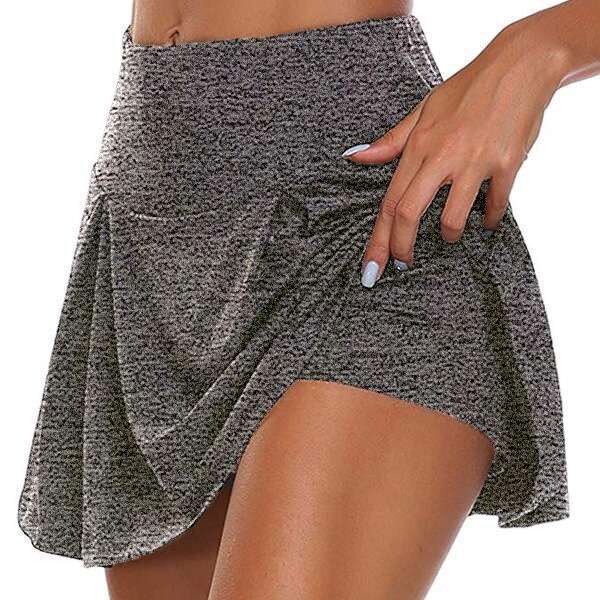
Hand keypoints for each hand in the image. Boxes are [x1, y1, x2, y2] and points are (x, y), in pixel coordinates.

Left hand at [344, 20, 566, 287]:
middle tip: (402, 264)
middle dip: (401, 247)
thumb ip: (391, 141)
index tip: (372, 266)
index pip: (390, 201)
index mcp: (419, 147)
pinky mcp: (507, 164)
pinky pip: (495, 204)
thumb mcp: (423, 109)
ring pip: (452, 217)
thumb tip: (356, 157)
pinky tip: (487, 220)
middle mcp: (442, 156)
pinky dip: (490, 218)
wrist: (521, 65)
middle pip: (409, 213)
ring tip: (449, 235)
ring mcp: (475, 161)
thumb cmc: (467, 88)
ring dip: (449, 235)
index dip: (378, 239)